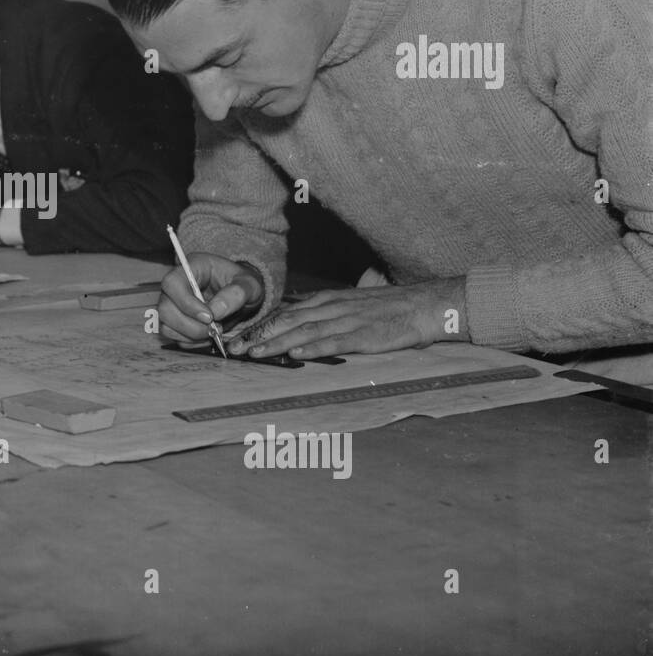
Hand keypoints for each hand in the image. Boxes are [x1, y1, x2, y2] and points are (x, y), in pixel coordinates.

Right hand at [158, 253, 263, 343]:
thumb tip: (216, 311)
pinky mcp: (175, 321)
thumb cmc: (244, 285)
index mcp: (192, 267)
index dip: (185, 302)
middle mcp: (176, 286)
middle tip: (214, 329)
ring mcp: (173, 304)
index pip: (172, 283)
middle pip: (165, 308)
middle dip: (190, 325)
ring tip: (213, 331)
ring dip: (191, 335)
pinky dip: (192, 342)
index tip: (209, 317)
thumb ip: (236, 294)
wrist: (242, 296)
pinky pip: (175, 337)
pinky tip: (208, 336)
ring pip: (166, 326)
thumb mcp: (249, 284)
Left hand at [226, 277, 468, 358]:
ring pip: (304, 331)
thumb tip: (296, 327)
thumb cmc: (384, 309)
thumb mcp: (348, 305)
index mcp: (325, 301)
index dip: (258, 326)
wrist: (422, 306)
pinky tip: (296, 353)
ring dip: (277, 343)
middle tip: (234, 349)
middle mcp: (331, 308)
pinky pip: (334, 341)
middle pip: (287, 321)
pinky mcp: (364, 335)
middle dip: (258, 336)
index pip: (284, 313)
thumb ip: (322, 314)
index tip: (236, 339)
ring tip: (255, 354)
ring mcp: (347, 321)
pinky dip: (313, 348)